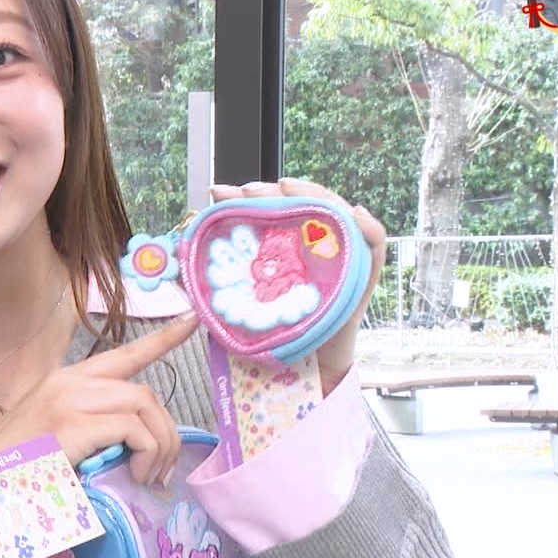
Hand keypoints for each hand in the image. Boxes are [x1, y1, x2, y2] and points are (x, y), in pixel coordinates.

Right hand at [0, 312, 199, 486]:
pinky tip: (135, 475)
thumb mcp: (55, 437)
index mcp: (65, 382)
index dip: (162, 339)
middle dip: (166, 430)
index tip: (191, 319)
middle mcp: (68, 383)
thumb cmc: (14, 471)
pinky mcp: (71, 426)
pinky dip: (147, 453)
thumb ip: (92, 428)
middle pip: (144, 390)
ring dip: (161, 444)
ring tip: (149, 476)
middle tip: (162, 470)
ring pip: (144, 405)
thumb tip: (137, 444)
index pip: (122, 355)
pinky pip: (134, 429)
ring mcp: (68, 402)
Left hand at [208, 178, 387, 395]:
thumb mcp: (244, 300)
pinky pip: (375, 247)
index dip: (247, 197)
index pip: (271, 210)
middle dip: (275, 192)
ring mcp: (341, 257)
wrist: (305, 370)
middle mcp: (315, 246)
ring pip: (336, 215)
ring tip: (290, 187)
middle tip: (249, 191)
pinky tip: (355, 213)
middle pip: (303, 206)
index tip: (220, 193)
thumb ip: (223, 280)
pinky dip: (370, 228)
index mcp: (287, 246)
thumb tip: (182, 260)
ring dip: (316, 196)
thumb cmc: (277, 331)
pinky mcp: (363, 277)